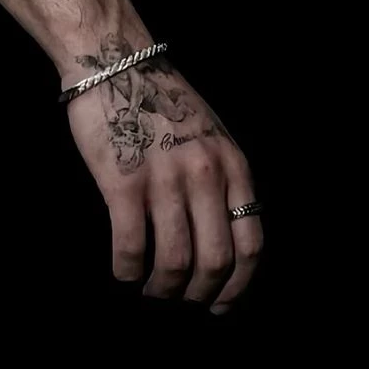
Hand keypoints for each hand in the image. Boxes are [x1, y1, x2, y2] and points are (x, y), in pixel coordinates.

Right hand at [63, 34, 262, 313]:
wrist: (117, 63)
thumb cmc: (162, 99)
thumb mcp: (212, 134)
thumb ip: (223, 179)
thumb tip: (222, 237)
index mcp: (233, 165)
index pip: (250, 244)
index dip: (238, 286)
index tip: (219, 304)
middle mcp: (206, 174)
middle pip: (215, 261)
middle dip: (198, 294)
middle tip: (180, 300)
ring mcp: (165, 179)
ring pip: (174, 263)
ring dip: (161, 290)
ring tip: (149, 290)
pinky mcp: (124, 182)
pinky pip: (131, 247)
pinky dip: (127, 271)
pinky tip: (123, 271)